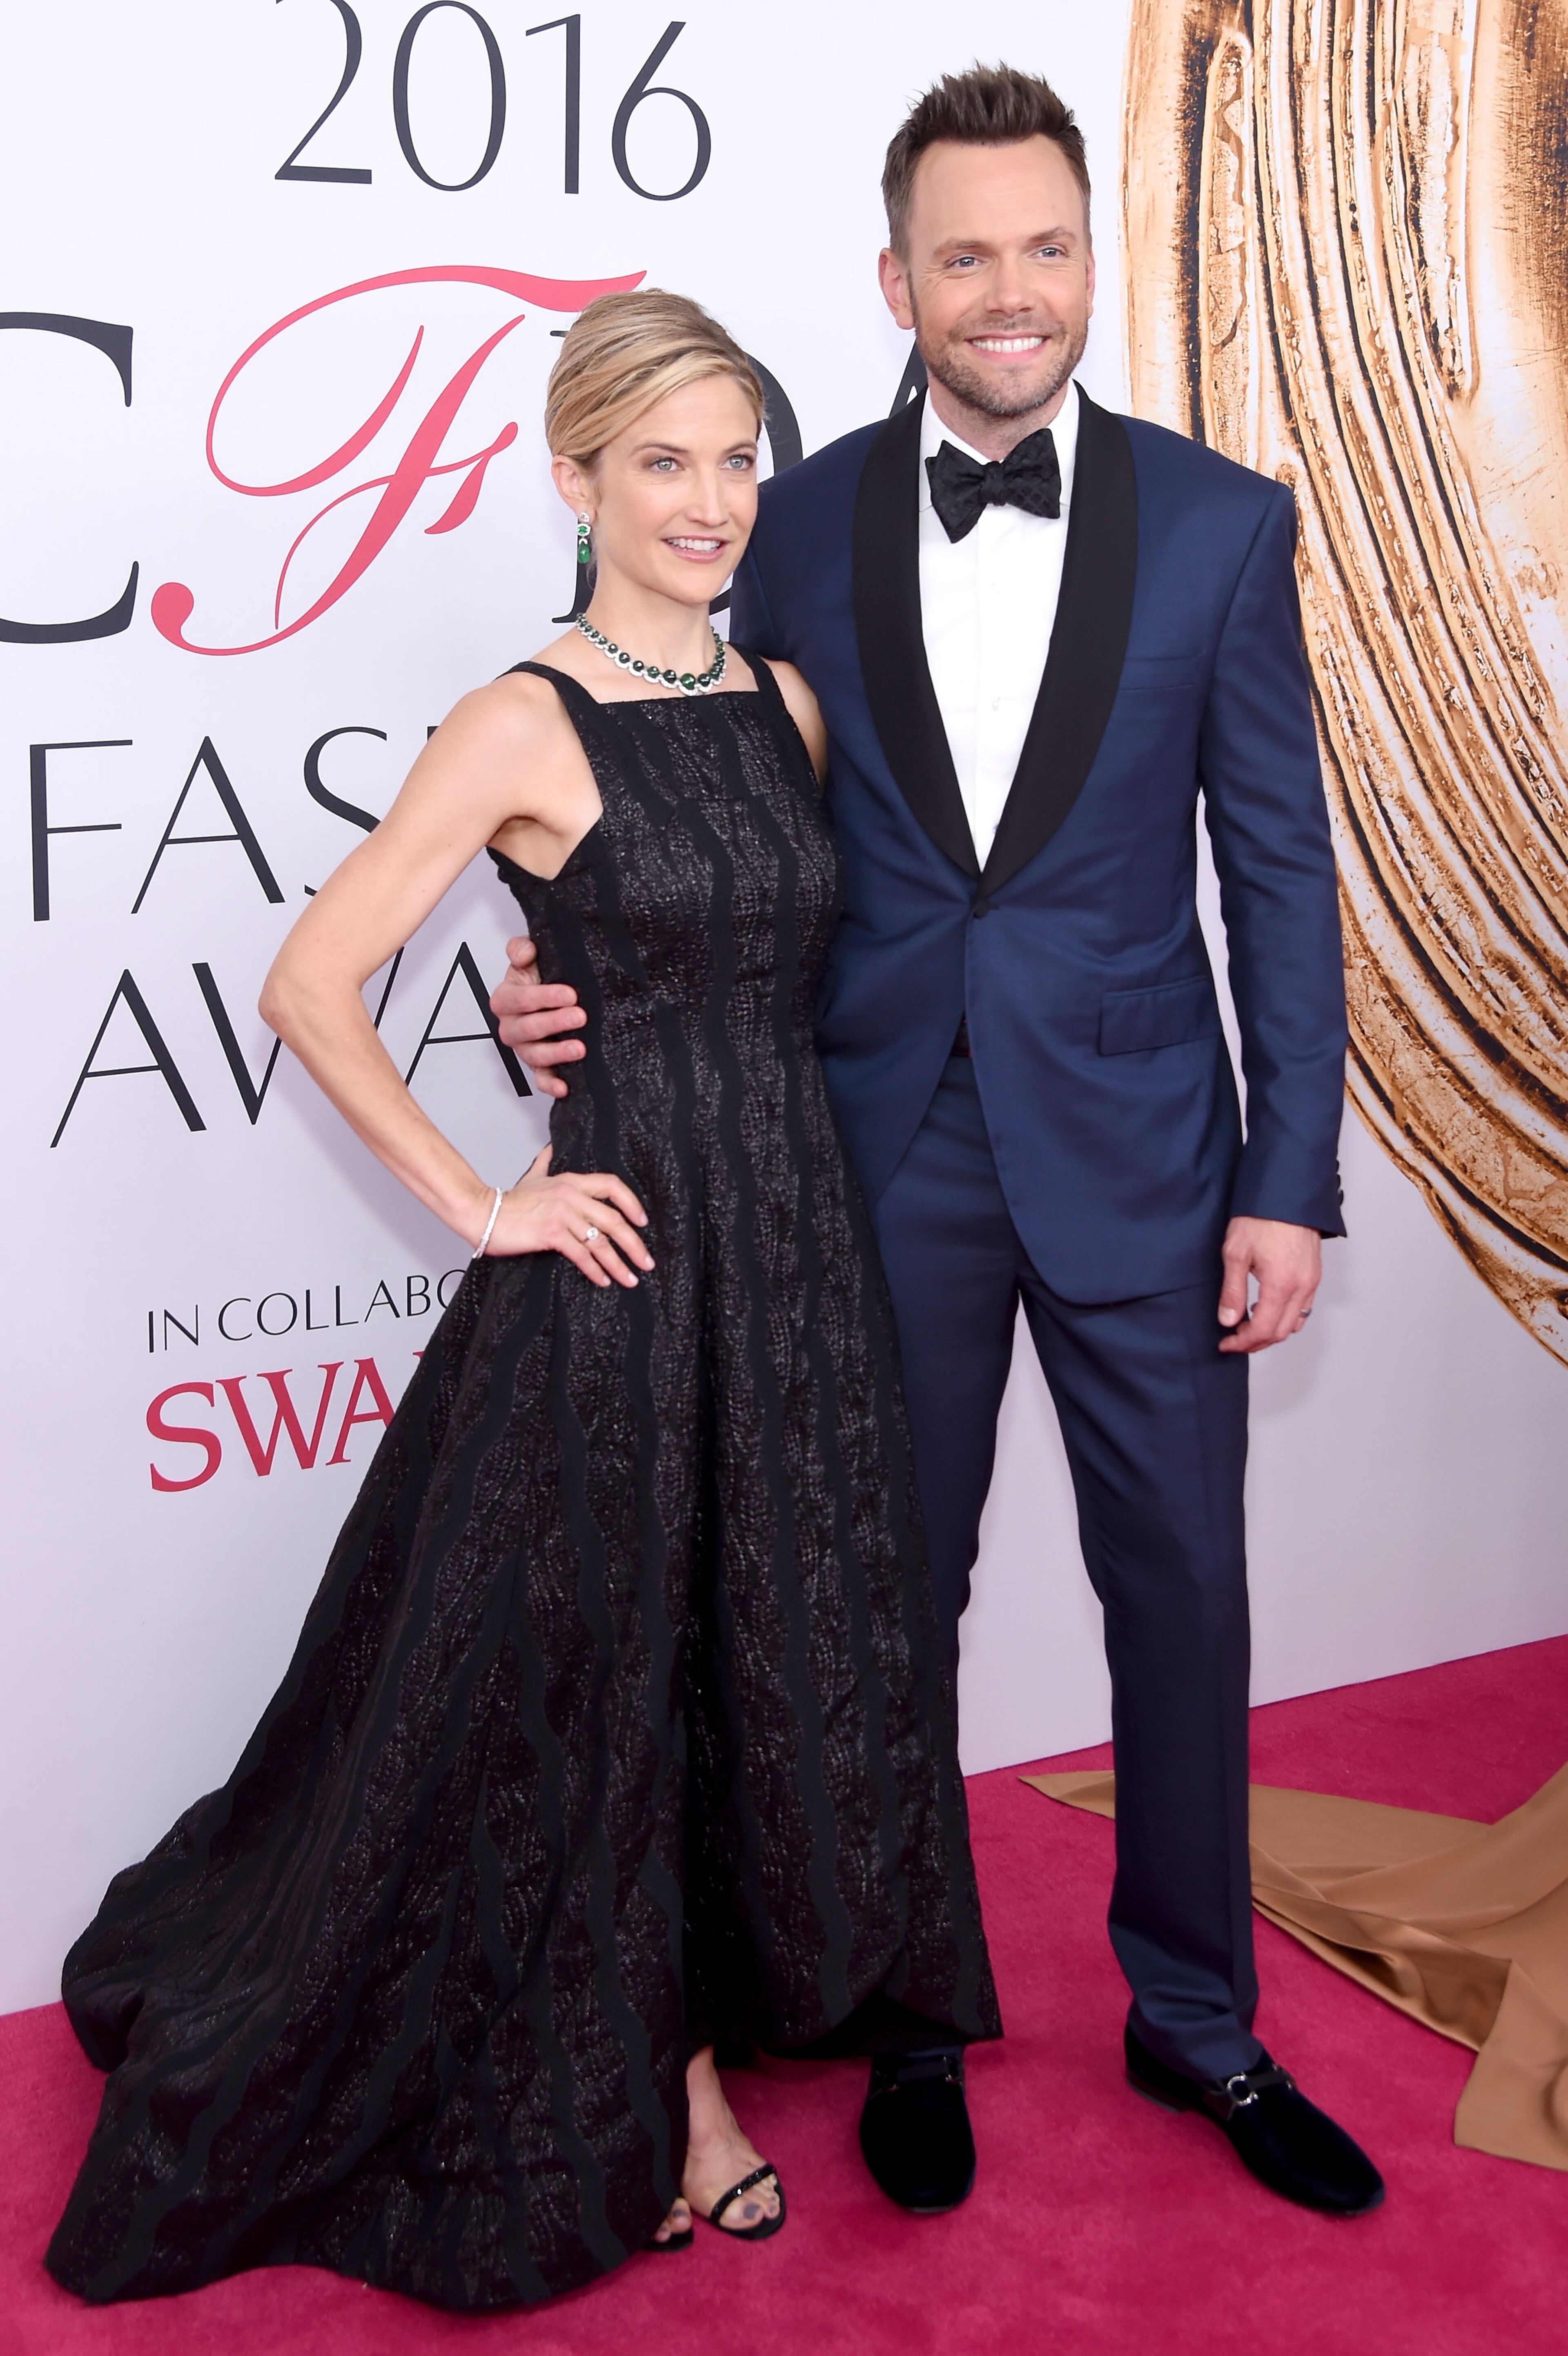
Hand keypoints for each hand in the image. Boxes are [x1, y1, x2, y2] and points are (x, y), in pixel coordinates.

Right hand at [477, 1145, 651, 1288]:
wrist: (482, 1213)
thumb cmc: (508, 1201)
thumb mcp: (532, 1177)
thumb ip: (545, 1162)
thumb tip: (550, 1148)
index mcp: (571, 1181)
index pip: (612, 1185)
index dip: (632, 1203)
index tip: (643, 1222)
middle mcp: (570, 1195)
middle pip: (614, 1220)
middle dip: (634, 1244)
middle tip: (646, 1262)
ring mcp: (561, 1214)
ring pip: (600, 1242)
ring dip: (619, 1264)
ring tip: (630, 1279)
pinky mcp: (551, 1233)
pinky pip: (581, 1254)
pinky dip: (595, 1270)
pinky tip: (603, 1280)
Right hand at [490, 935, 585, 1099]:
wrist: (557, 993)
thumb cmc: (540, 976)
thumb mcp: (531, 956)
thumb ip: (522, 948)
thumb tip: (525, 953)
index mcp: (505, 999)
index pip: (519, 999)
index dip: (544, 997)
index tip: (569, 994)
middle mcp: (511, 1026)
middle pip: (526, 1029)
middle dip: (553, 1023)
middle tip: (579, 1016)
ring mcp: (525, 1048)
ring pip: (534, 1055)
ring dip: (556, 1053)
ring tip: (580, 1048)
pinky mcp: (539, 1066)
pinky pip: (541, 1079)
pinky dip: (551, 1085)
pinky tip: (565, 1087)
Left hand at [1217, 1217, 1320, 1351]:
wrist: (1285, 1193)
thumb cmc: (1260, 1217)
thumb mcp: (1235, 1253)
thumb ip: (1232, 1292)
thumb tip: (1228, 1321)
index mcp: (1281, 1285)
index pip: (1262, 1330)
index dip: (1242, 1343)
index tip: (1225, 1344)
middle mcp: (1302, 1287)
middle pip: (1281, 1332)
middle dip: (1256, 1342)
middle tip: (1234, 1339)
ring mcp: (1312, 1281)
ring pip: (1295, 1323)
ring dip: (1272, 1331)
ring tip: (1248, 1326)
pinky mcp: (1314, 1274)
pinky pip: (1304, 1308)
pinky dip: (1285, 1317)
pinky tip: (1267, 1309)